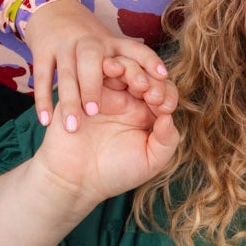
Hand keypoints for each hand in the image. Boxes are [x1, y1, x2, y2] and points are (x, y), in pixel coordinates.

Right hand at [21, 0, 168, 130]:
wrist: (54, 12)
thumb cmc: (91, 45)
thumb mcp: (113, 51)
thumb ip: (134, 71)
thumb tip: (160, 94)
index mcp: (115, 45)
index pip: (136, 51)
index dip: (149, 61)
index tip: (161, 77)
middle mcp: (92, 43)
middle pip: (91, 59)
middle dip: (91, 84)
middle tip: (94, 111)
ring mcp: (65, 46)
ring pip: (65, 72)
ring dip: (69, 98)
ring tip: (74, 126)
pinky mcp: (43, 51)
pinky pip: (42, 76)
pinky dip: (42, 99)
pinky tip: (46, 120)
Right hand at [29, 68, 179, 206]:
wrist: (75, 180)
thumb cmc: (115, 173)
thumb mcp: (150, 161)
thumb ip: (166, 140)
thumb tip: (171, 116)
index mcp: (147, 112)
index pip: (163, 90)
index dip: (167, 92)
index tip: (163, 106)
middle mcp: (128, 99)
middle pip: (144, 72)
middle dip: (151, 77)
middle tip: (150, 93)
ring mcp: (106, 93)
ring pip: (121, 65)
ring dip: (131, 68)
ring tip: (137, 83)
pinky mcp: (83, 90)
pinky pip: (94, 70)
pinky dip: (105, 65)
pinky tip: (112, 71)